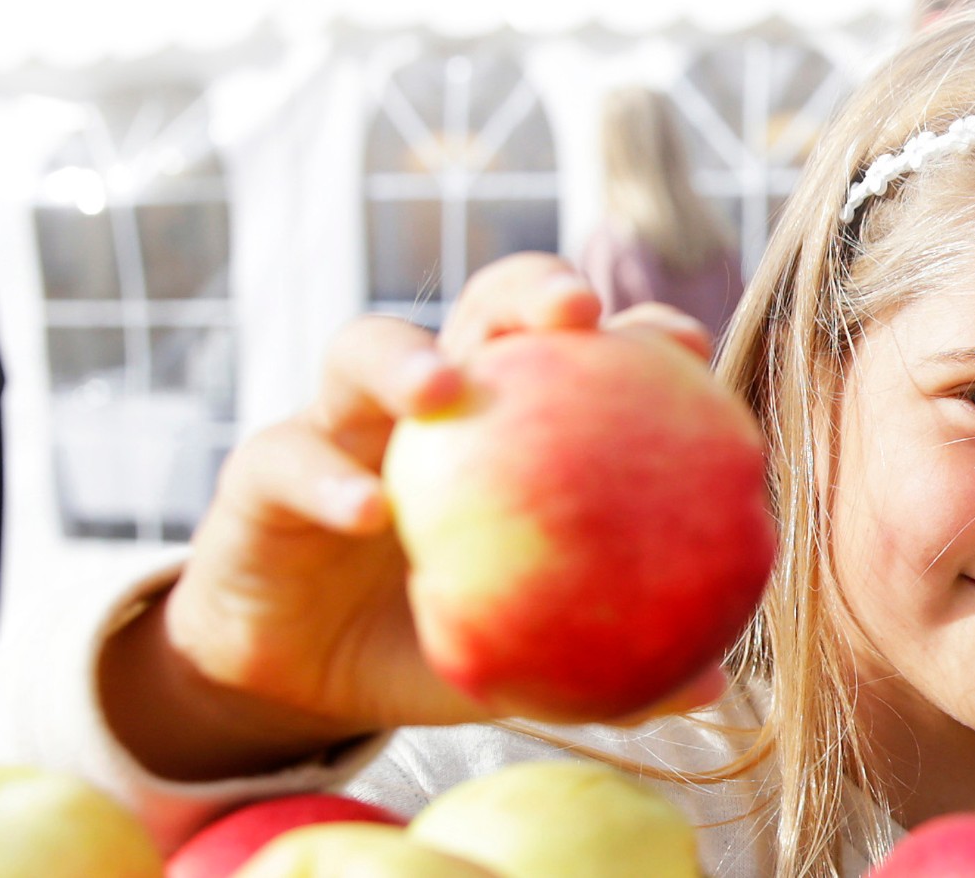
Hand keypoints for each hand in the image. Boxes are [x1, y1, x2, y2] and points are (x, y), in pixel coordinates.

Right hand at [110, 254, 718, 777]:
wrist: (300, 679)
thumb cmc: (427, 640)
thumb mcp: (517, 654)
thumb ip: (601, 665)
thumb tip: (712, 686)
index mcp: (503, 427)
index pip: (573, 355)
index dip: (630, 332)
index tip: (681, 345)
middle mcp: (427, 406)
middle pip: (480, 309)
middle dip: (530, 288)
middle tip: (576, 311)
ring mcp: (341, 425)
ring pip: (363, 348)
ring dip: (405, 358)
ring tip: (444, 389)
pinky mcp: (261, 473)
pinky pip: (287, 460)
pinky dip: (327, 481)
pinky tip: (367, 512)